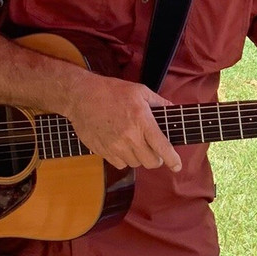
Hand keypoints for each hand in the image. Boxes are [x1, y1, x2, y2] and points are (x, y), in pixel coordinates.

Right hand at [65, 76, 181, 172]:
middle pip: (151, 162)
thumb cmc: (110, 90)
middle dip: (155, 158)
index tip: (176, 166)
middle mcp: (129, 137)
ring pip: (135, 164)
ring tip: (133, 145)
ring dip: (138, 157)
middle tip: (152, 150)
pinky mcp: (101, 150)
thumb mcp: (138, 90)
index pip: (163, 149)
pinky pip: (119, 164)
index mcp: (142, 121)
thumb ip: (158, 101)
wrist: (80, 96)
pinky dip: (122, 159)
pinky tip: (120, 147)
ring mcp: (114, 145)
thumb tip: (172, 108)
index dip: (173, 161)